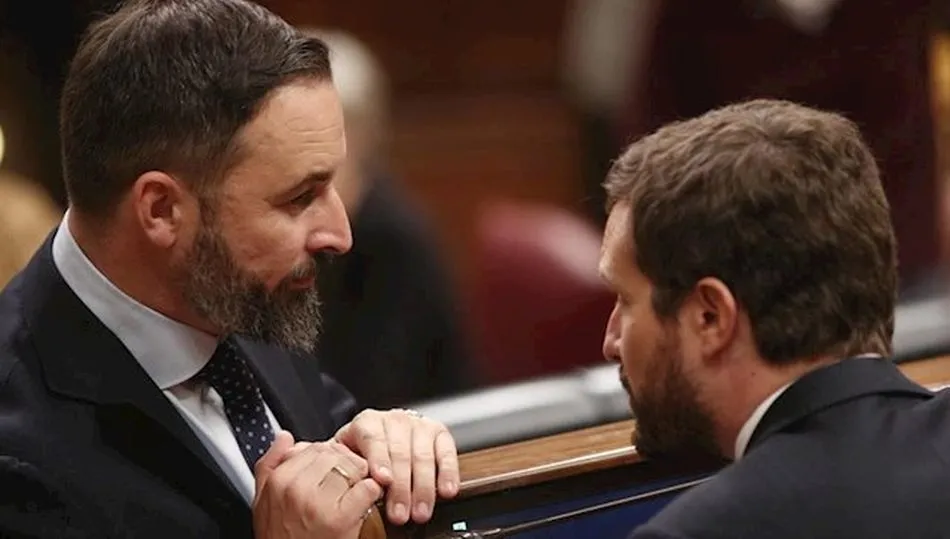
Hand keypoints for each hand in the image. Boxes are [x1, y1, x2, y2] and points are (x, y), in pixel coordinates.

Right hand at [253, 431, 382, 538]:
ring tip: (358, 489)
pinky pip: (366, 487)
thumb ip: (269, 465)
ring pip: (350, 466)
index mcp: (278, 480)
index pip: (312, 447)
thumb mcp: (262, 503)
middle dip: (346, 463)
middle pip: (333, 453)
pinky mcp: (339, 518)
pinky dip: (373, 492)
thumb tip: (284, 436)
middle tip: (350, 478)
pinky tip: (367, 501)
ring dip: (360, 476)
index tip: (333, 470)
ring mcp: (317, 502)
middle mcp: (295, 487)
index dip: (328, 456)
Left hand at [333, 409, 459, 524]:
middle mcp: (394, 420)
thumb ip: (349, 468)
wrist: (375, 444)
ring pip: (423, 455)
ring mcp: (418, 426)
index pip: (373, 438)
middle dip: (401, 487)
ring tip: (419, 512)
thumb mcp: (346, 459)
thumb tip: (352, 486)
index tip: (382, 480)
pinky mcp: (439, 434)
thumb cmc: (358, 456)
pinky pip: (446, 452)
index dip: (379, 459)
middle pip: (400, 452)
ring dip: (423, 488)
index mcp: (367, 422)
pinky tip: (447, 490)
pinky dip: (449, 473)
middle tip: (400, 513)